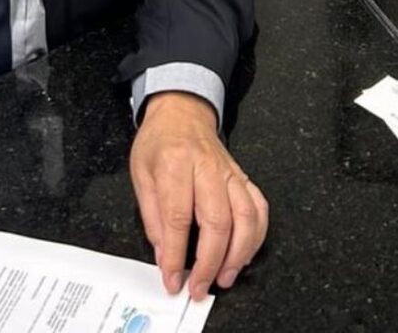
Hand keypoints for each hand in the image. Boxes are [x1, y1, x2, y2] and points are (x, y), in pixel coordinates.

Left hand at [129, 92, 267, 300]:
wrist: (182, 112)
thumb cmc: (159, 142)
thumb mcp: (141, 173)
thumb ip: (152, 216)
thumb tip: (164, 256)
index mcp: (175, 162)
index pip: (178, 216)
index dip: (176, 254)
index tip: (172, 279)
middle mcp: (207, 167)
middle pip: (216, 221)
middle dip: (208, 262)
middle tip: (198, 287)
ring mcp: (230, 172)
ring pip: (245, 217)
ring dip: (237, 254)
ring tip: (224, 277)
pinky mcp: (243, 177)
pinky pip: (259, 208)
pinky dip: (256, 236)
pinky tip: (244, 254)